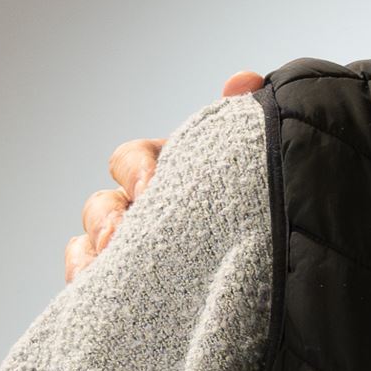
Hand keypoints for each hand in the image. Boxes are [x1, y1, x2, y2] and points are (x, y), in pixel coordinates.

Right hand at [61, 72, 265, 281]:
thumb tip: (243, 80)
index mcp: (167, 172)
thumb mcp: (255, 162)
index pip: (132, 159)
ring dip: (93, 254)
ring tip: (110, 268)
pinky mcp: (132, 287)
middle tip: (120, 237)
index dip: (136, 170)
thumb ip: (246, 121)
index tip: (150, 189)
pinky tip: (95, 291)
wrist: (284, 266)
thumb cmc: (260, 203)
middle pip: (102, 205)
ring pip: (91, 245)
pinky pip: (90, 283)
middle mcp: (142, 208)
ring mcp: (132, 248)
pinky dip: (86, 282)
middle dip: (107, 219)